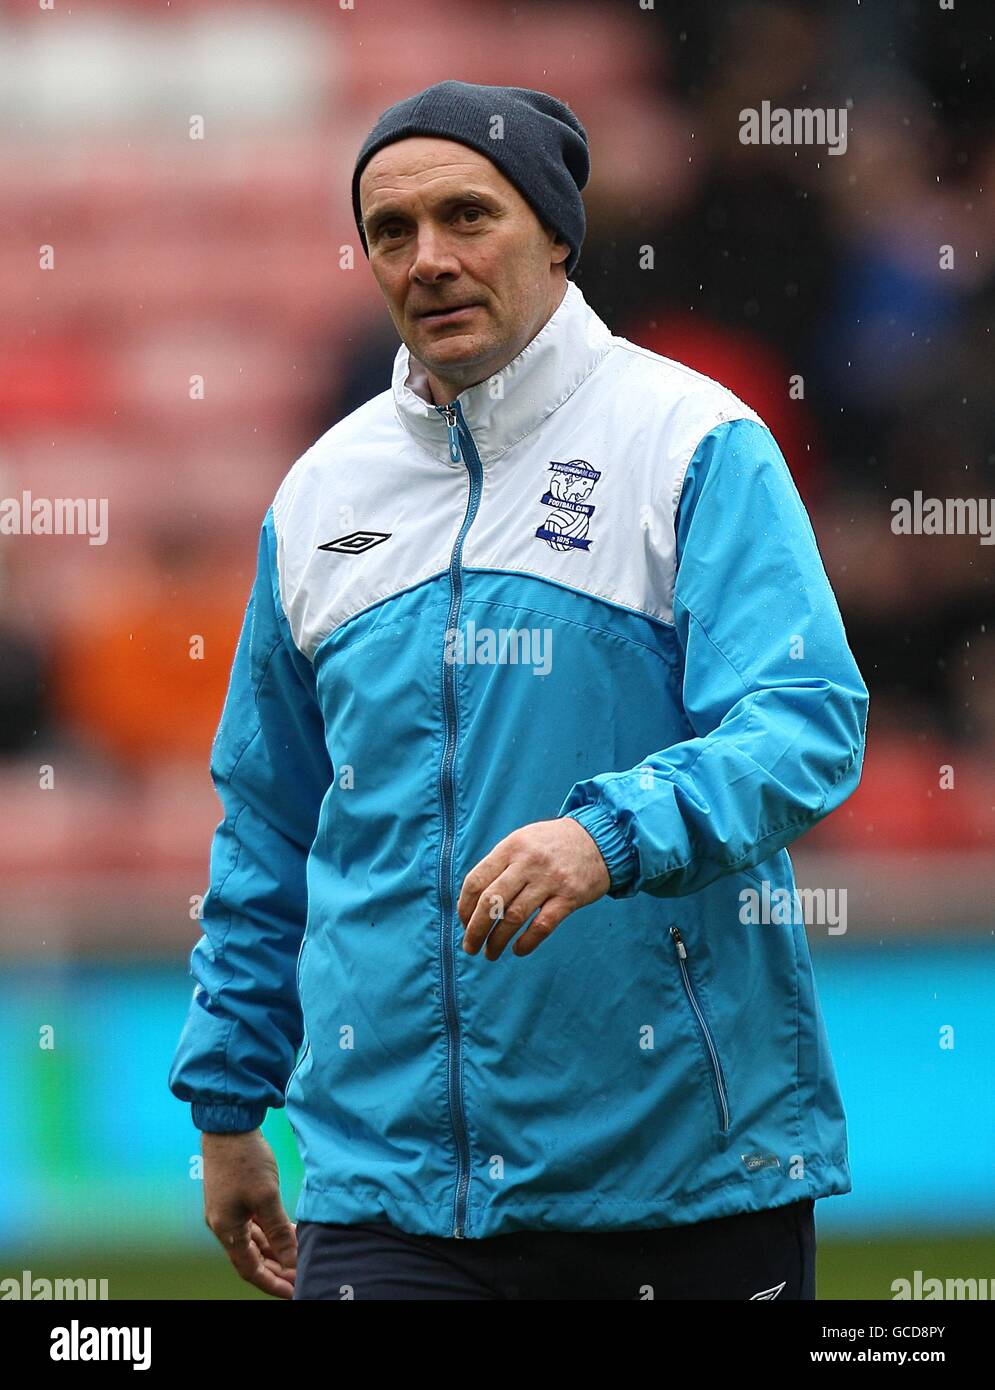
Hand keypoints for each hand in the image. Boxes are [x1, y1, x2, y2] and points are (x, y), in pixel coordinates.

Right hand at [202, 1129, 296, 1297]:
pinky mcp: (234, 1197)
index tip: (293, 1292)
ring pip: (254, 1241)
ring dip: (276, 1250)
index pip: (250, 1270)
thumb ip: (279, 1232)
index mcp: (226, 1230)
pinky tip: (290, 1231)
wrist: (229, 1125)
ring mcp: (228, 1210)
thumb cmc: (245, 1160)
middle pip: (252, 1258)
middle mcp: (224, 1224)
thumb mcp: (266, 1198)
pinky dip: (271, 1231)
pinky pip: (254, 1224)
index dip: (272, 1283)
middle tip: (299, 1277)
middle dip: (276, 1269)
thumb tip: (291, 1261)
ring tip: (299, 1255)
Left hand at [457, 817, 610, 960]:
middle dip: (475, 930)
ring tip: (490, 953)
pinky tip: (518, 950)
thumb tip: (473, 902)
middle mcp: (528, 862)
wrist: (599, 837)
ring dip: (497, 941)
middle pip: (491, 902)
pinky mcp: (570, 897)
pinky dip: (527, 942)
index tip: (463, 923)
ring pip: (513, 917)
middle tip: (470, 947)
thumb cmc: (553, 843)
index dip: (464, 907)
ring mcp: (550, 879)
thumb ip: (500, 864)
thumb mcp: (523, 840)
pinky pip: (542, 926)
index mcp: (511, 847)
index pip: (476, 881)